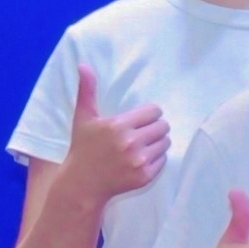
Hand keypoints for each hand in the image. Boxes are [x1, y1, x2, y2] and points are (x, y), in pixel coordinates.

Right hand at [59, 69, 172, 204]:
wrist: (82, 183)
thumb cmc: (83, 147)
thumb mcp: (83, 118)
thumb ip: (87, 90)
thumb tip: (83, 64)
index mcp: (118, 126)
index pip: (154, 111)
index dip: (148, 114)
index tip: (138, 120)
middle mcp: (130, 143)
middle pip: (163, 126)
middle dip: (154, 128)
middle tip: (141, 133)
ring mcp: (139, 161)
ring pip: (166, 142)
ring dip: (157, 142)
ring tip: (141, 145)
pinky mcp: (145, 176)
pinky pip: (163, 160)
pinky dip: (155, 159)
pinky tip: (139, 159)